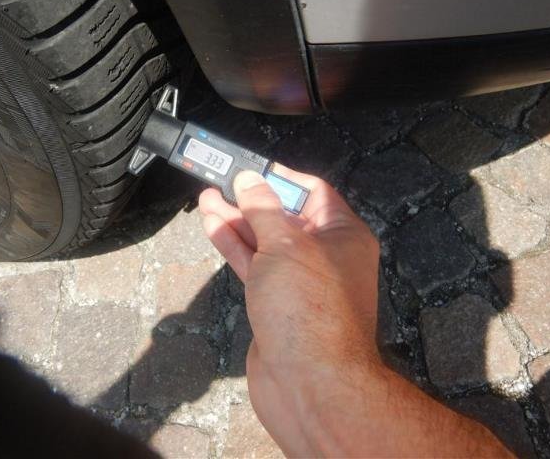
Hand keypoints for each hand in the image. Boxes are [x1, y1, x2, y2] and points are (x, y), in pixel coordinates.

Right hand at [199, 167, 511, 457]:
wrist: (310, 383)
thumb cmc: (308, 308)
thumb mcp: (285, 245)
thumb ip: (263, 209)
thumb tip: (250, 179)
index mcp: (343, 235)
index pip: (314, 192)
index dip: (282, 177)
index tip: (251, 167)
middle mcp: (326, 256)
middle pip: (285, 216)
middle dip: (252, 199)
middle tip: (220, 180)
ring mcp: (300, 282)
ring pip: (266, 242)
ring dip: (237, 220)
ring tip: (207, 198)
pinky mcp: (277, 305)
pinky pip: (255, 267)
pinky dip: (235, 246)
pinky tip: (213, 226)